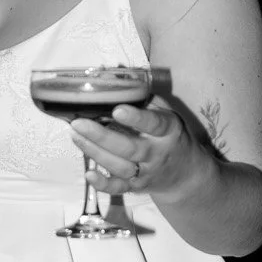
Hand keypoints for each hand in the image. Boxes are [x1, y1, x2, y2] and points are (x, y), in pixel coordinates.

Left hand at [70, 97, 205, 201]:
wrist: (186, 174)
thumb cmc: (171, 136)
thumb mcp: (166, 113)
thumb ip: (142, 96)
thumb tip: (108, 73)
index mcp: (168, 130)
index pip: (154, 123)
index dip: (136, 118)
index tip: (117, 110)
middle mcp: (157, 153)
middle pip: (129, 147)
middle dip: (102, 136)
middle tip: (79, 123)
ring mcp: (146, 172)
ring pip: (120, 166)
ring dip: (95, 152)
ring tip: (74, 136)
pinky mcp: (136, 186)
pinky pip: (119, 188)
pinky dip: (103, 185)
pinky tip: (89, 174)